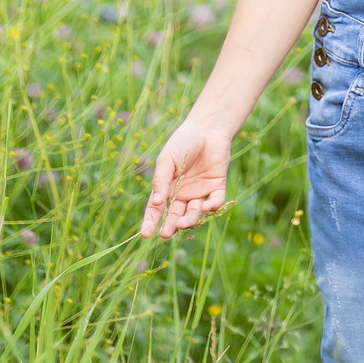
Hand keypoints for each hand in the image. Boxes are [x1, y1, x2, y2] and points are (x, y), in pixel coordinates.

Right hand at [139, 120, 231, 239]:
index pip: (157, 209)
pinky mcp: (217, 186)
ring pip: (195, 212)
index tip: (146, 234)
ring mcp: (200, 191)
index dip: (151, 221)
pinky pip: (215, 201)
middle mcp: (183, 193)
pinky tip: (206, 206)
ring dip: (189, 219)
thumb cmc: (183, 142)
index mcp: (167, 187)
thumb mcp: (167, 160)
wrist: (207, 128)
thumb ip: (161, 180)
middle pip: (175, 215)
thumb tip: (156, 202)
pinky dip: (212, 206)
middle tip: (166, 234)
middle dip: (170, 225)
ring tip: (183, 223)